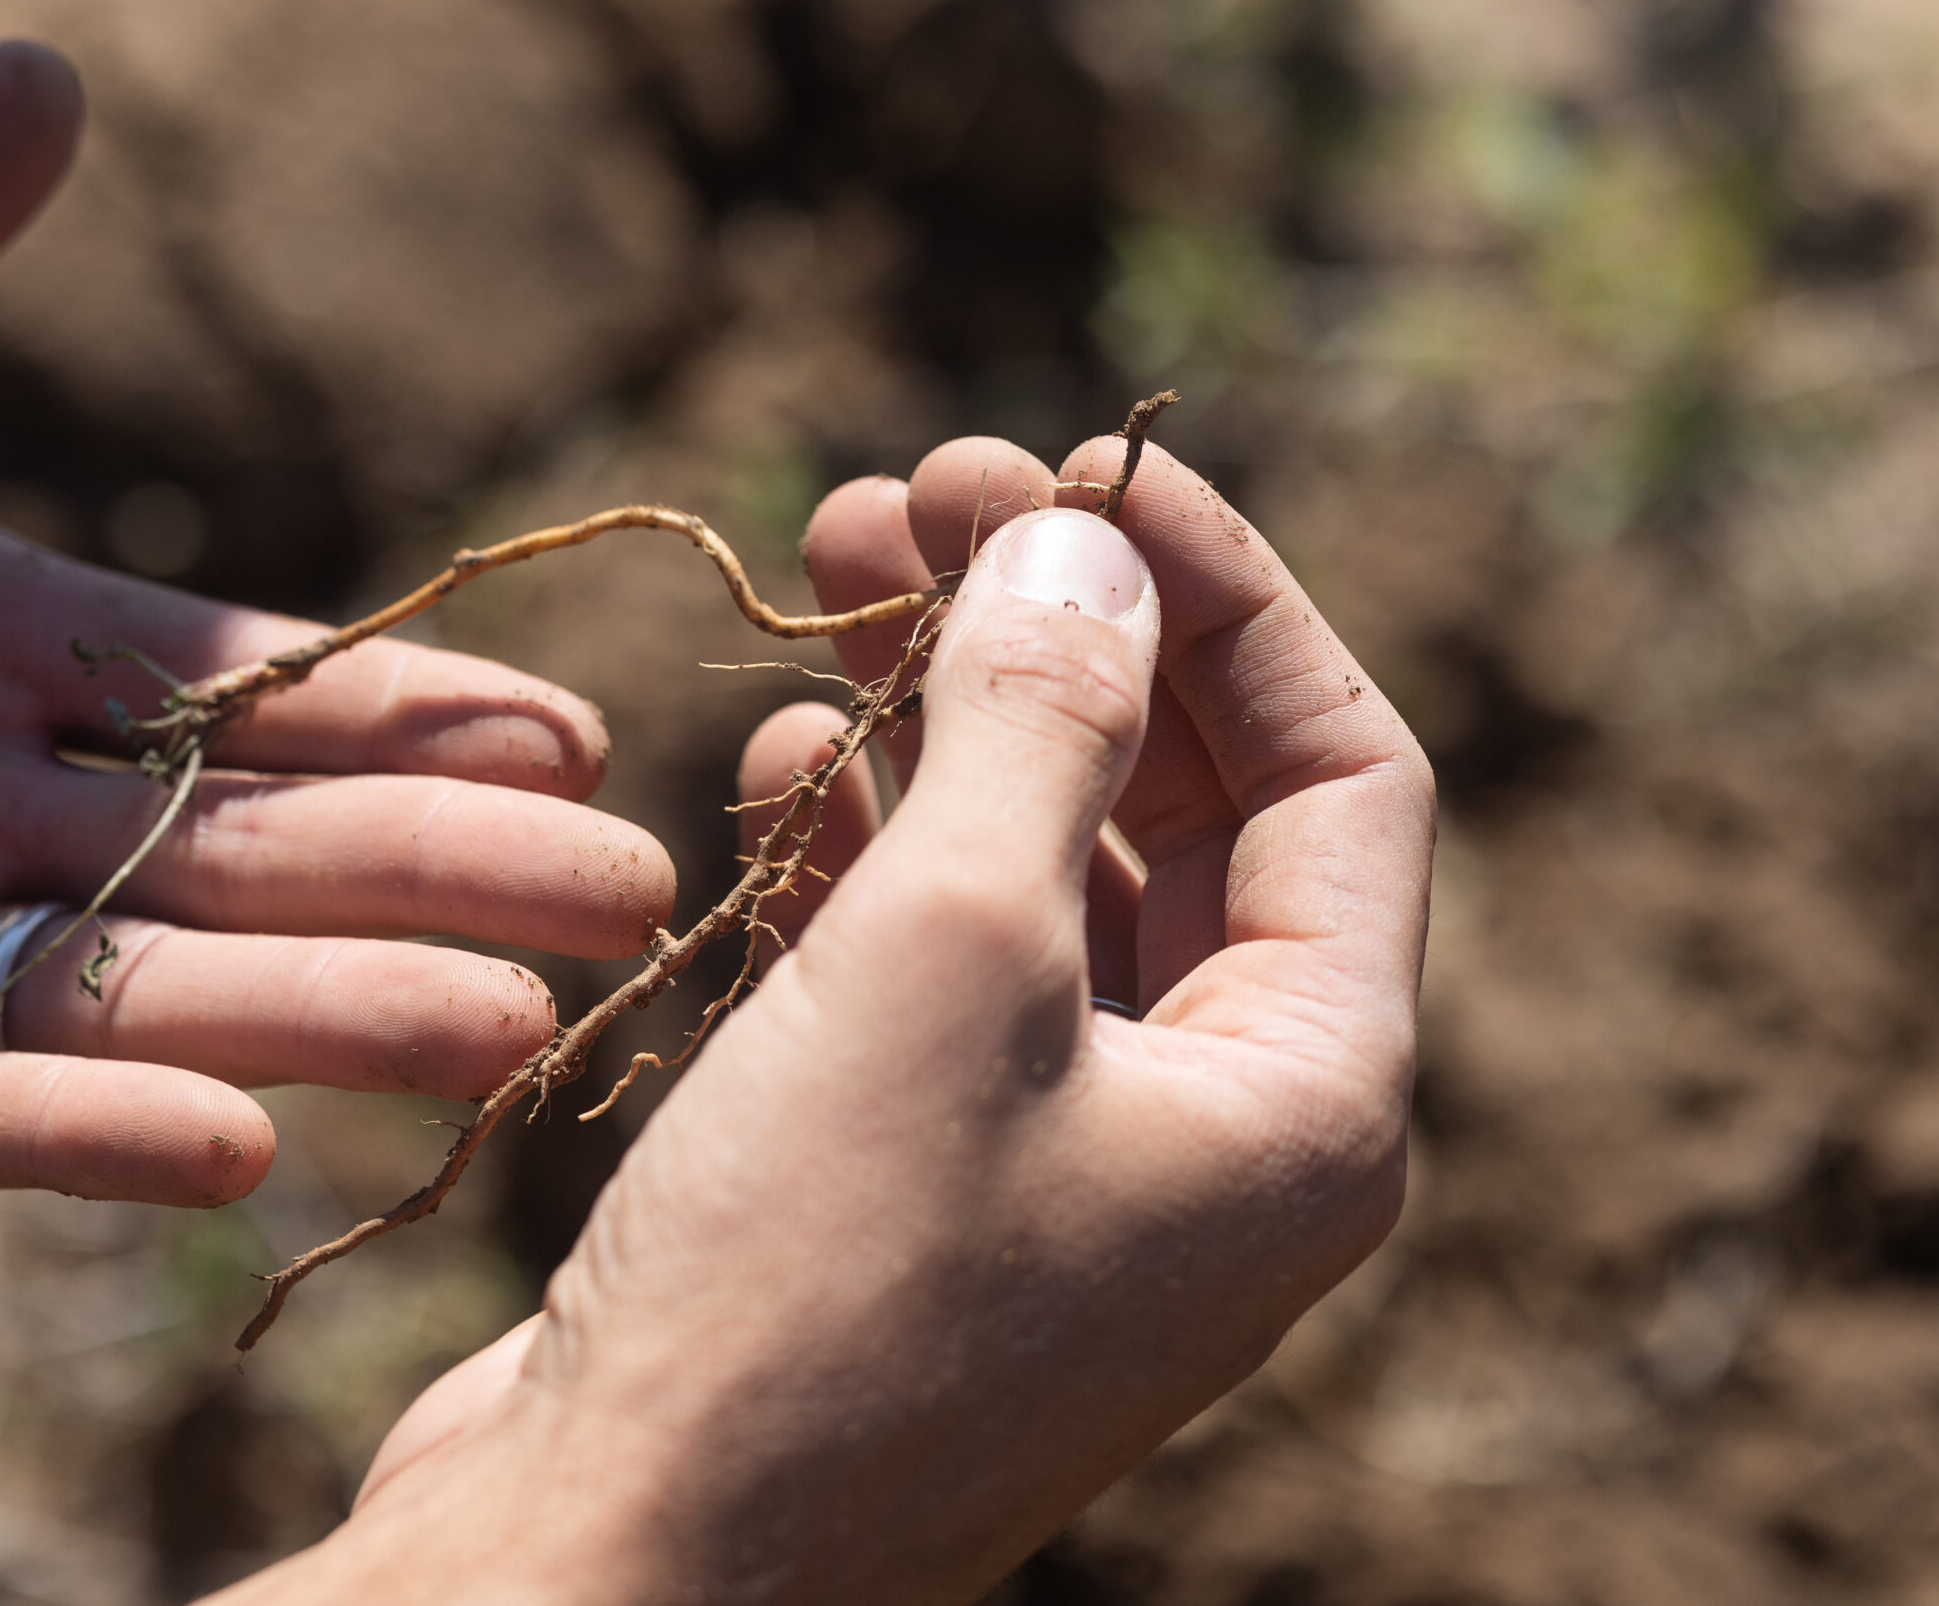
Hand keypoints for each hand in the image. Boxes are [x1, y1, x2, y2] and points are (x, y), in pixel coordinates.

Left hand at [0, 44, 671, 1204]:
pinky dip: (73, 1125)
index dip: (401, 713)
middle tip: (627, 902)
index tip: (565, 735)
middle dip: (432, 874)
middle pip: (233, 848)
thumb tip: (49, 74)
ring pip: (130, 985)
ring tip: (502, 1036)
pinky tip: (226, 1149)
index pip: (230, 682)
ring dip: (315, 1013)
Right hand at [265, 437, 1431, 1601]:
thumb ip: (1040, 717)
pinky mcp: (917, 1178)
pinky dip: (868, 849)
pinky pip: (930, 964)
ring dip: (942, 719)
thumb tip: (1085, 535)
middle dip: (1052, 631)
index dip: (1220, 592)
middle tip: (906, 492)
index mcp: (1306, 1098)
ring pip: (1037, 870)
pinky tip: (780, 766)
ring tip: (825, 578)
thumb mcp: (949, 949)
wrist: (618, 1551)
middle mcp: (1210, 1130)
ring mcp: (1060, 1159)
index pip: (1341, 772)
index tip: (1072, 461)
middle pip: (1179, 802)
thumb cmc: (812, 1275)